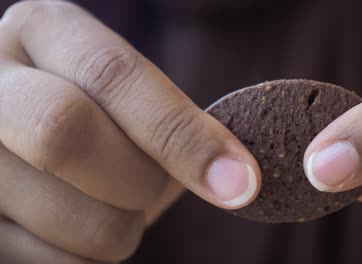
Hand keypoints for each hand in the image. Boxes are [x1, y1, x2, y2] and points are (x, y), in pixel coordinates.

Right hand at [0, 1, 259, 262]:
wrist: (19, 135)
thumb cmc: (91, 114)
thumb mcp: (119, 95)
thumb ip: (167, 119)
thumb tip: (235, 179)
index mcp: (39, 32)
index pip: (112, 75)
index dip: (182, 134)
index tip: (241, 183)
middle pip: (67, 135)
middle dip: (140, 181)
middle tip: (154, 191)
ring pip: (75, 221)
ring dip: (120, 229)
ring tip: (106, 204)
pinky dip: (86, 258)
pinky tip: (71, 229)